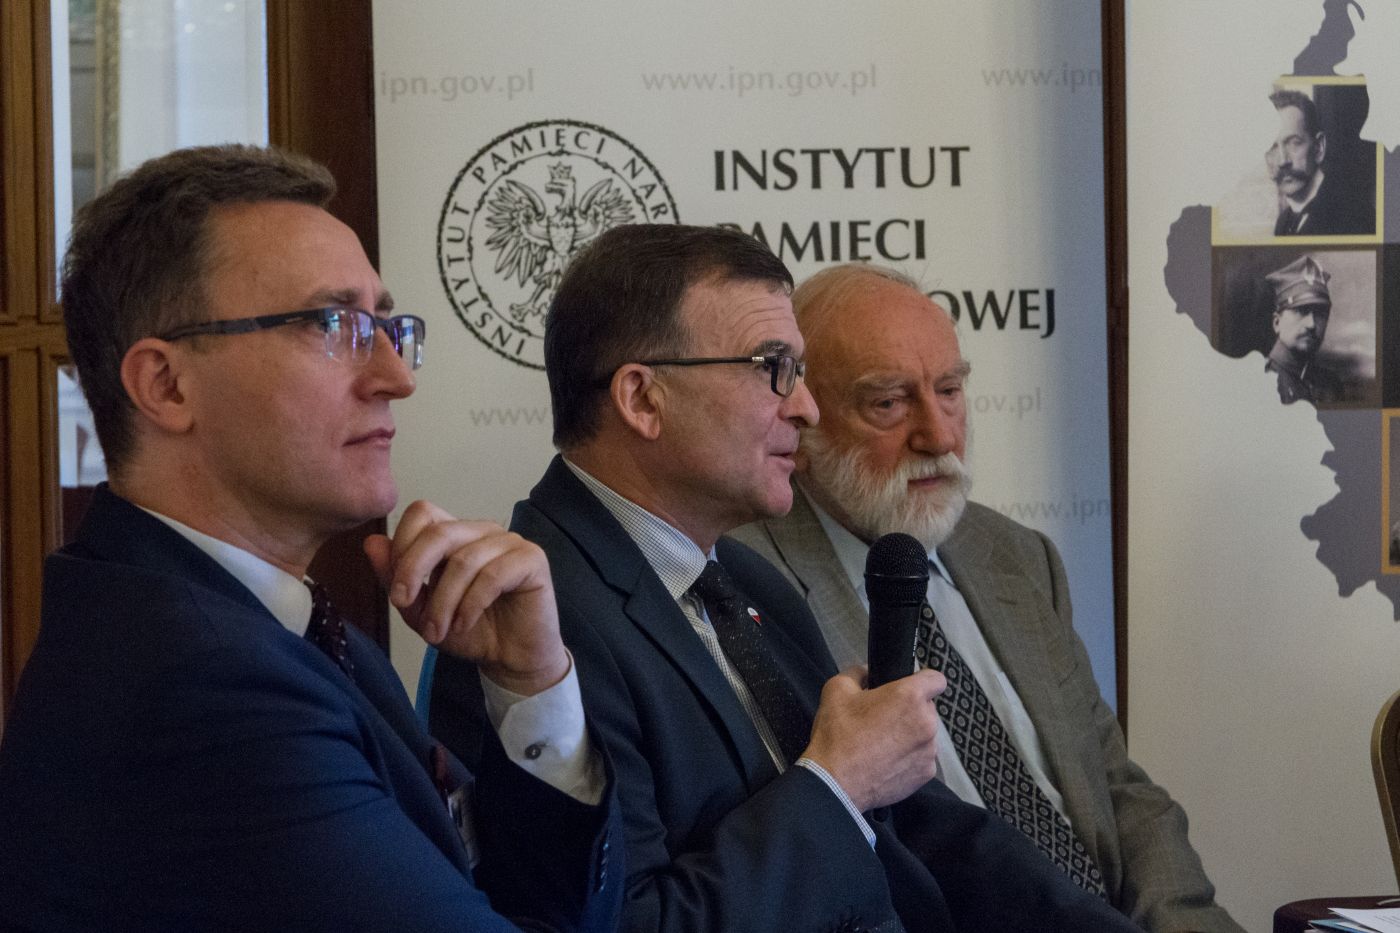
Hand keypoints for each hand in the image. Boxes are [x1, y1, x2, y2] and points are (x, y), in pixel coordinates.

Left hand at [363, 500, 568, 695]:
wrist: (512, 660)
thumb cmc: (472, 632)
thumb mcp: (422, 611)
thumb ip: (397, 579)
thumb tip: (372, 543)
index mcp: (456, 535)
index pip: (423, 513)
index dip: (402, 545)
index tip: (397, 591)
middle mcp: (483, 531)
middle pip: (439, 531)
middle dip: (413, 569)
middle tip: (404, 605)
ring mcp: (510, 542)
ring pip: (464, 559)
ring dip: (443, 601)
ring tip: (437, 632)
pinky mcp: (532, 560)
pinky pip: (493, 574)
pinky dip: (471, 604)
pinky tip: (464, 624)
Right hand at [800, 666, 945, 812]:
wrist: (836, 784)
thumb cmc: (837, 737)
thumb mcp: (837, 690)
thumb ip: (857, 673)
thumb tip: (867, 672)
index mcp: (909, 697)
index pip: (936, 679)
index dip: (924, 680)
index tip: (911, 687)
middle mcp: (926, 722)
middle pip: (927, 708)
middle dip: (909, 710)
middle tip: (883, 718)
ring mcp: (929, 750)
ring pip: (925, 734)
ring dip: (910, 735)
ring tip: (882, 743)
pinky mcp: (926, 773)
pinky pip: (922, 757)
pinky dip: (909, 757)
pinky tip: (886, 761)